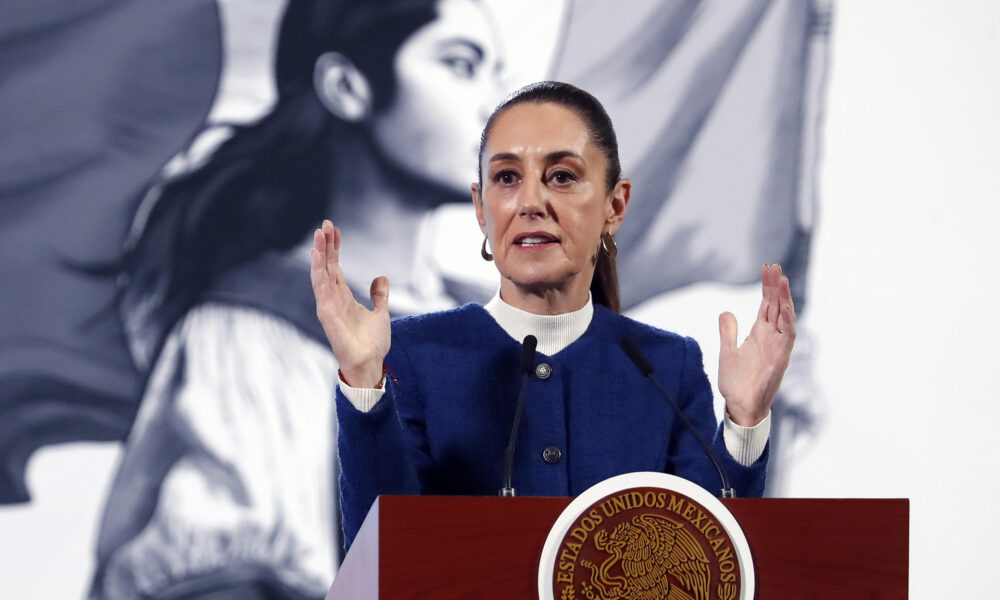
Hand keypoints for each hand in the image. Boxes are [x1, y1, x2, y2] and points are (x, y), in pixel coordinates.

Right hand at [310, 219, 390, 387]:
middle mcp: (332, 298)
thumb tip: (380, 278)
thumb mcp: (380, 313)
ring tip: (319, 233)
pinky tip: (318, 256)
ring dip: (320, 253)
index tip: (334, 229)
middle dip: (325, 244)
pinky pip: (321, 288)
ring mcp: (328, 305)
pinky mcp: (327, 313)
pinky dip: (319, 271)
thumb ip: (379, 296)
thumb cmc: (372, 344)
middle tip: (325, 223)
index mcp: (343, 297)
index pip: (335, 266)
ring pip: (321, 273)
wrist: (370, 363)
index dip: (334, 248)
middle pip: (327, 265)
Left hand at [718, 264, 795, 425]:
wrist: (739, 406)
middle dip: (777, 287)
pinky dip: (787, 323)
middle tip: (775, 266)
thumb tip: (726, 312)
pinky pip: (787, 339)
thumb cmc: (737, 382)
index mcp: (760, 334)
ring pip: (785, 319)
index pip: (767, 305)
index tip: (767, 268)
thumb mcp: (727, 351)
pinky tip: (785, 309)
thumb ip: (728, 332)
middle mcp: (771, 338)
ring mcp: (777, 348)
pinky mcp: (779, 361)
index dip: (768, 287)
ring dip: (785, 300)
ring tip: (782, 281)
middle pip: (777, 307)